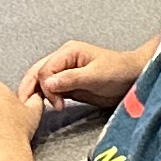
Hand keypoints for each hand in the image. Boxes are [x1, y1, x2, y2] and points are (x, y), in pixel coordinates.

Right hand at [21, 39, 139, 112]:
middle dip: (30, 88)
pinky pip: (51, 89)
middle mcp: (64, 59)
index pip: (45, 69)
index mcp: (69, 52)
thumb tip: (48, 84)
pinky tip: (45, 106)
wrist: (133, 78)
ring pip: (41, 81)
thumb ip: (71, 79)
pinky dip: (45, 97)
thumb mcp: (96, 75)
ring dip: (36, 93)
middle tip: (26, 107)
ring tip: (34, 108)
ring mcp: (65, 71)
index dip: (47, 88)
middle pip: (37, 72)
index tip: (58, 104)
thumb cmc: (119, 71)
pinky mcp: (69, 84)